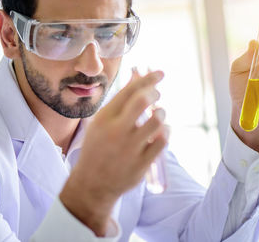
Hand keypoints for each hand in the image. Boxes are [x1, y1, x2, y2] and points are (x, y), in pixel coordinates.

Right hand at [60, 70, 168, 235]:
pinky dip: (166, 131)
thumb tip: (136, 79)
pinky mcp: (141, 163)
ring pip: (157, 120)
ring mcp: (129, 148)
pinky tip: (162, 131)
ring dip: (162, 113)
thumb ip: (118, 103)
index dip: (148, 79)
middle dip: (155, 92)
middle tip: (157, 94)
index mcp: (104, 118)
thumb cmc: (98, 148)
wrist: (92, 184)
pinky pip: (162, 141)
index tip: (160, 74)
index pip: (129, 91)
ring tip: (158, 115)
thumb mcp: (101, 123)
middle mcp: (116, 131)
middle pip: (143, 100)